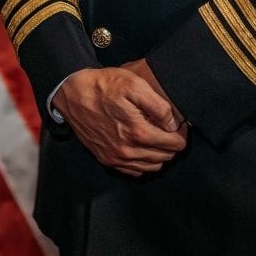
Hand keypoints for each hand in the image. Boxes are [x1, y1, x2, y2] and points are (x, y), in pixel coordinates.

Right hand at [53, 66, 187, 176]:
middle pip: (164, 157)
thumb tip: (174, 123)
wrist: (74, 94)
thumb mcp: (135, 85)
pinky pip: (134, 170)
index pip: (173, 144)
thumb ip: (159, 106)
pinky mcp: (107, 159)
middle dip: (172, 144)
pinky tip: (143, 145)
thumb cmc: (104, 86)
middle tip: (171, 128)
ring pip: (151, 166)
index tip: (180, 124)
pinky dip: (143, 162)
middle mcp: (127, 151)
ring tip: (158, 136)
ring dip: (159, 154)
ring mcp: (116, 158)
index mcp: (137, 132)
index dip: (181, 134)